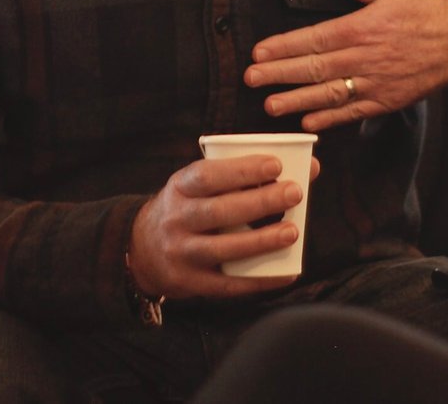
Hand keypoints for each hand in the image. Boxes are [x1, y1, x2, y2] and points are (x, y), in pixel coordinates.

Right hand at [128, 155, 320, 300]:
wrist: (142, 250)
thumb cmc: (186, 208)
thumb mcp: (198, 186)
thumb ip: (243, 176)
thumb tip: (305, 168)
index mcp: (179, 188)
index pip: (208, 176)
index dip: (241, 170)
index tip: (275, 165)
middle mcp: (176, 219)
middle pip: (219, 211)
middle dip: (260, 202)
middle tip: (294, 193)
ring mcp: (181, 253)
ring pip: (223, 249)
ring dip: (261, 241)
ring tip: (292, 232)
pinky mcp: (190, 282)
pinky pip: (228, 284)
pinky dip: (258, 280)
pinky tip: (285, 273)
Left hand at [245, 0, 447, 131]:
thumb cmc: (423, 12)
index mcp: (362, 28)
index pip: (314, 39)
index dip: (284, 47)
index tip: (258, 53)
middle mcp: (365, 58)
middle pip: (314, 68)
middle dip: (279, 74)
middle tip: (250, 80)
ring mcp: (376, 82)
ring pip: (329, 93)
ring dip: (297, 100)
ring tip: (270, 106)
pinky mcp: (387, 100)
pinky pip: (354, 111)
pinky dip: (330, 118)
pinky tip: (307, 121)